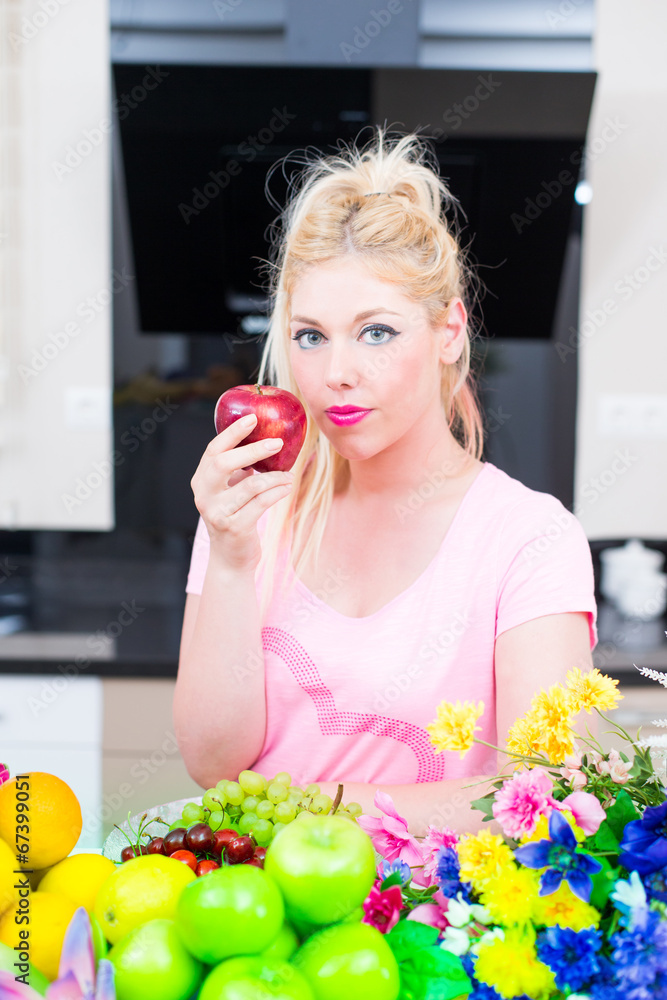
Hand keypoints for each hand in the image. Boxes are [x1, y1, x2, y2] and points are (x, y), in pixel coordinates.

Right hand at [191, 412, 293, 571]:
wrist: (230, 559)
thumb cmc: (235, 517)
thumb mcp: (230, 491)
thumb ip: (238, 470)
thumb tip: (266, 439)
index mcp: (201, 481)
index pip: (213, 450)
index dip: (232, 432)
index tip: (252, 418)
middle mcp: (204, 496)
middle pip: (224, 463)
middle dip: (252, 450)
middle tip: (277, 442)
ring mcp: (217, 513)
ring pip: (249, 485)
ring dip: (274, 476)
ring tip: (288, 474)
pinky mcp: (235, 528)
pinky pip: (261, 503)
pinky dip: (277, 492)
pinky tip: (287, 487)